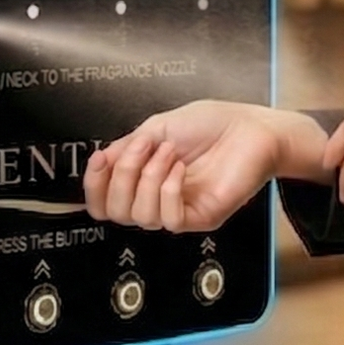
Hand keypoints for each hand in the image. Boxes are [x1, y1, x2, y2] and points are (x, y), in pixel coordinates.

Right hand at [84, 100, 312, 232]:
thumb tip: (100, 161)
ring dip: (149, 178)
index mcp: (144, 179)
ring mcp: (179, 210)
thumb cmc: (211, 125)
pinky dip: (169, 190)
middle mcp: (158, 198)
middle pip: (115, 213)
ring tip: (170, 153)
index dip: (93, 184)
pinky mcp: (201, 217)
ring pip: (140, 216)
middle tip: (144, 148)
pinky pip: (170, 219)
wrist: (250, 127)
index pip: (103, 202)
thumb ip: (127, 147)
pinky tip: (182, 170)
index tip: (100, 158)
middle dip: (121, 176)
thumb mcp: (158, 128)